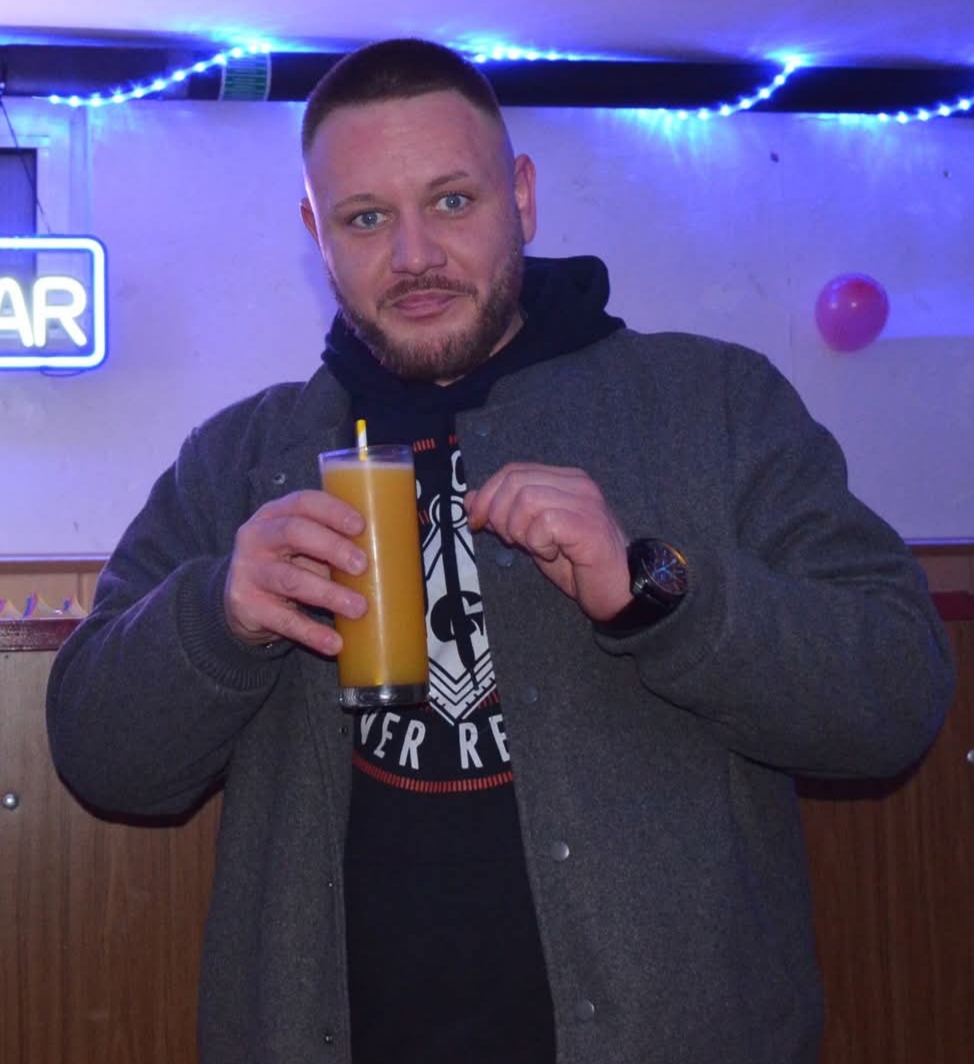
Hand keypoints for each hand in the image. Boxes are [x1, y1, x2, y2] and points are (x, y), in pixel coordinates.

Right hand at [224, 490, 367, 655]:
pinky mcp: (248, 606)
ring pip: (291, 579)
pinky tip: (335, 643)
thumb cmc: (285, 563)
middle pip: (294, 533)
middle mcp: (257, 537)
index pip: (303, 502)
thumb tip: (388, 557)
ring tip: (359, 608)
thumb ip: (331, 545)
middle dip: (332, 547)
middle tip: (362, 566)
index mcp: (275, 514)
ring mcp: (249, 571)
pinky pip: (284, 620)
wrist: (238, 599)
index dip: (332, 511)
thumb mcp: (301, 547)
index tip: (360, 525)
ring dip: (329, 594)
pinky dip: (312, 632)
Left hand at [465, 463, 630, 622]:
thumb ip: (507, 514)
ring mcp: (586, 502)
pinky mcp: (588, 525)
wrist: (619, 591)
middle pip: (515, 481)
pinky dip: (537, 543)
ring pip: (526, 499)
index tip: (476, 522)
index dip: (487, 494)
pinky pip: (544, 522)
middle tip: (511, 541)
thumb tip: (471, 499)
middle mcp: (578, 484)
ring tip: (535, 547)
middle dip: (498, 514)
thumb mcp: (532, 535)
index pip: (513, 471)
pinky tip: (551, 554)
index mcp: (565, 480)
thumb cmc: (578, 565)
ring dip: (519, 530)